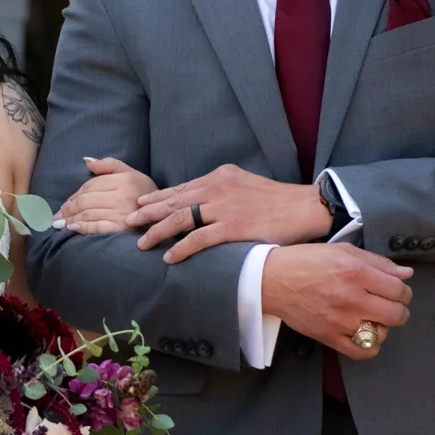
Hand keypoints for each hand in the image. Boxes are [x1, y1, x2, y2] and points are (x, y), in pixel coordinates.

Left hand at [53, 157, 159, 233]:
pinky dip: (82, 228)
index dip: (75, 194)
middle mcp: (122, 196)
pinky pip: (96, 227)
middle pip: (86, 199)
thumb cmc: (146, 195)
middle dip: (68, 207)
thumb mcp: (132, 174)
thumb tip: (86, 161)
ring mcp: (122, 214)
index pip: (91, 185)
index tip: (66, 203)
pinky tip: (72, 229)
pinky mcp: (121, 230)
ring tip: (59, 223)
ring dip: (70, 218)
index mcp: (124, 180)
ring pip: (88, 213)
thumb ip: (110, 165)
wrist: (166, 218)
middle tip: (58, 215)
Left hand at [129, 164, 333, 262]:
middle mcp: (218, 188)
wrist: (307, 207)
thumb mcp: (246, 185)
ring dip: (158, 232)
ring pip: (181, 219)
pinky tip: (169, 258)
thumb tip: (204, 202)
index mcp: (220, 176)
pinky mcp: (233, 227)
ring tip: (141, 243)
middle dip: (148, 212)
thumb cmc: (279, 200)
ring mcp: (224, 207)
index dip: (158, 197)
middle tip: (127, 222)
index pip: (181, 188)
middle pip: (174, 200)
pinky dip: (181, 248)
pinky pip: (199, 239)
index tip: (140, 205)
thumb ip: (223, 191)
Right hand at [261, 242, 412, 358]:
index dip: (404, 291)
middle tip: (390, 305)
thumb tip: (407, 274)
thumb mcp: (343, 251)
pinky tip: (365, 334)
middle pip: (396, 314)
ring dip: (383, 326)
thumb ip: (377, 262)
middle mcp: (350, 297)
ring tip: (373, 317)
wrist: (272, 280)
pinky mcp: (329, 337)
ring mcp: (340, 320)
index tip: (398, 291)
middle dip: (399, 309)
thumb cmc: (307, 262)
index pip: (399, 289)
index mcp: (355, 272)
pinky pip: (362, 351)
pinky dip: (371, 346)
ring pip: (382, 334)